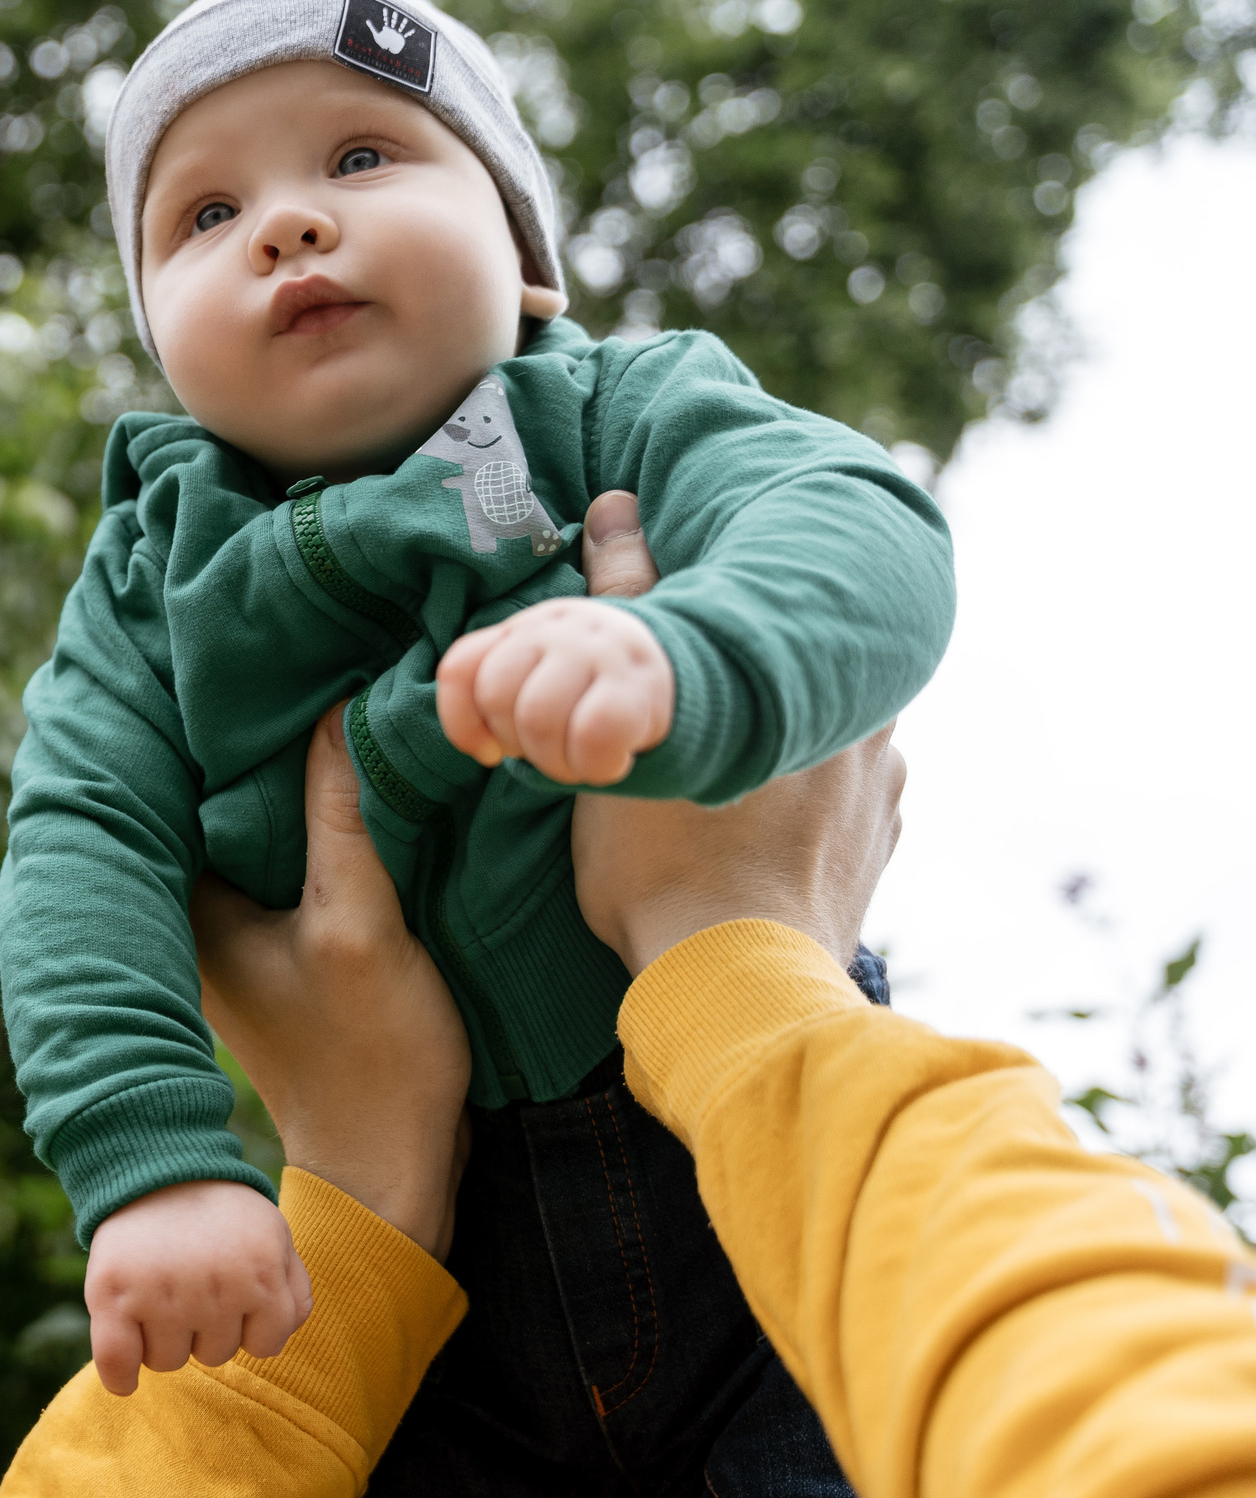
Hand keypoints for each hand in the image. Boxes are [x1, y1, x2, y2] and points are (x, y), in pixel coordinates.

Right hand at [84, 1180, 311, 1395]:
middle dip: (204, 1326)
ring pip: (169, 1361)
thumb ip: (292, 1287)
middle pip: (214, 1355)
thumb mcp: (273, 1234)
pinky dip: (120, 1377)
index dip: (248, 1324)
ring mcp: (162, 1294)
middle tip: (190, 1282)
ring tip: (159, 1292)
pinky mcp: (113, 1294)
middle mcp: (214, 1289)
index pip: (265, 1346)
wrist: (156, 1165)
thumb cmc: (219, 1209)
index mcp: (260, 1275)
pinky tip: (125, 1379)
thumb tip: (281, 1336)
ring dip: (164, 1339)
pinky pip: (118, 1362)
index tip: (232, 1298)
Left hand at [191, 706, 470, 1259]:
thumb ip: (344, 818)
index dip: (221, 726)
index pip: (184, 787)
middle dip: (260, 745)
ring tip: (333, 703)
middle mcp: (193, 916)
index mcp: (186, 909)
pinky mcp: (281, 943)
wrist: (394, 1167)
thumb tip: (336, 710)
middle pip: (218, 801)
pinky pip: (287, 857)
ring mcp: (236, 932)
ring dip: (292, 781)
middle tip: (305, 666)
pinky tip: (355, 780)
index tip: (262, 664)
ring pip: (257, 827)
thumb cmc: (369, 1058)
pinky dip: (315, 822)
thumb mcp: (360, 923)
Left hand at [437, 596, 674, 785]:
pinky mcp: (637, 681)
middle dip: (517, 743)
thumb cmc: (589, 690)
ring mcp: (596, 649)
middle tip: (550, 752)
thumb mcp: (539, 678)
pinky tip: (611, 762)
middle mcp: (555, 628)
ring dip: (555, 761)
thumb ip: (499, 697)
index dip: (461, 721)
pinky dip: (596, 765)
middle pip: (497, 696)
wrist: (677, 672)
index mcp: (521, 629)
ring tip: (580, 761)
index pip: (461, 668)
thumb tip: (485, 749)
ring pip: (538, 717)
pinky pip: (592, 735)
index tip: (489, 752)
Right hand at [561, 491, 906, 973]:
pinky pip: (848, 812)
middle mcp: (870, 733)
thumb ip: (627, 607)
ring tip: (728, 781)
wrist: (732, 988)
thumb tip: (617, 509)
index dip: (739, 623)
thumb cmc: (665, 861)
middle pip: (809, 678)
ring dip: (792, 751)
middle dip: (763, 687)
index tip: (702, 636)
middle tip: (702, 709)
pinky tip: (762, 833)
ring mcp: (881, 802)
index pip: (787, 618)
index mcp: (818, 687)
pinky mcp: (876, 858)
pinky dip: (810, 813)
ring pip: (832, 744)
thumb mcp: (625, 729)